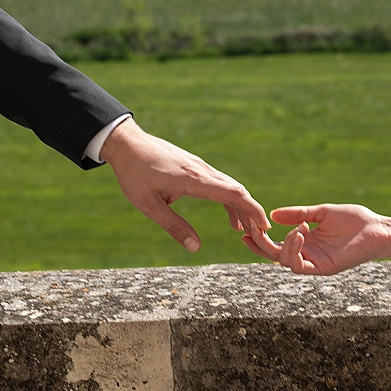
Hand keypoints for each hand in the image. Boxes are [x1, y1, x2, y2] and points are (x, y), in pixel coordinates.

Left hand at [101, 118, 269, 251]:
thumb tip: (195, 247)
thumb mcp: (148, 205)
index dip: (251, 210)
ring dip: (241, 207)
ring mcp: (200, 167)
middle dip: (251, 212)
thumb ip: (173, 226)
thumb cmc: (134, 174)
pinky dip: (230, 200)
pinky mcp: (195, 167)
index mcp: (194, 180)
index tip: (263, 226)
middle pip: (237, 190)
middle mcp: (202, 171)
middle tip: (260, 235)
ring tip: (247, 230)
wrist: (127, 143)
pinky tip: (230, 216)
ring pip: (230, 186)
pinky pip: (220, 184)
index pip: (233, 193)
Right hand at [243, 204, 390, 274]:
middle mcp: (308, 255)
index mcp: (306, 242)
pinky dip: (295, 251)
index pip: (276, 245)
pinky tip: (300, 233)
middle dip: (261, 245)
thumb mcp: (322, 212)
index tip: (247, 228)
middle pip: (274, 256)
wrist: (378, 228)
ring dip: (284, 245)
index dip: (259, 240)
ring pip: (285, 262)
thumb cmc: (355, 220)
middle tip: (254, 231)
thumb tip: (273, 215)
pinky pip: (300, 266)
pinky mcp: (324, 269)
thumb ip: (298, 214)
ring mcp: (315, 263)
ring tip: (297, 228)